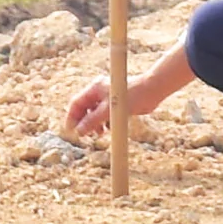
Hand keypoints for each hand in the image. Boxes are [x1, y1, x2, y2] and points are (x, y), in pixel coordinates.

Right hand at [61, 43, 192, 144]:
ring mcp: (108, 98)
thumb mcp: (108, 110)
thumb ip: (92, 121)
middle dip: (83, 122)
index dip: (72, 117)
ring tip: (99, 133)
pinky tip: (107, 129)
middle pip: (84, 108)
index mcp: (94, 88)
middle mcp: (99, 92)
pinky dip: (104, 123)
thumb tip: (80, 131)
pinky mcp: (117, 104)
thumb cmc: (131, 95)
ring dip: (94, 124)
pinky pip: (105, 115)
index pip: (76, 103)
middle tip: (84, 135)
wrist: (151, 91)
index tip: (71, 130)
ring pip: (94, 113)